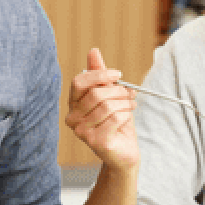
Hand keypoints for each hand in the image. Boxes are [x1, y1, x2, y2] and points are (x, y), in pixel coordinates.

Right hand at [65, 48, 138, 168]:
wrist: (124, 152)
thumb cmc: (116, 123)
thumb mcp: (110, 95)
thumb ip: (100, 75)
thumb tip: (93, 51)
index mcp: (73, 105)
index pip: (79, 82)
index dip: (99, 75)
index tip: (118, 74)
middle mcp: (72, 119)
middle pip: (95, 94)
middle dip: (118, 91)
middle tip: (130, 93)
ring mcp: (82, 132)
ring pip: (107, 106)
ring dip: (125, 103)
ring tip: (131, 105)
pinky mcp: (96, 142)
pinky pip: (115, 119)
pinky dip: (126, 115)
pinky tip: (128, 116)